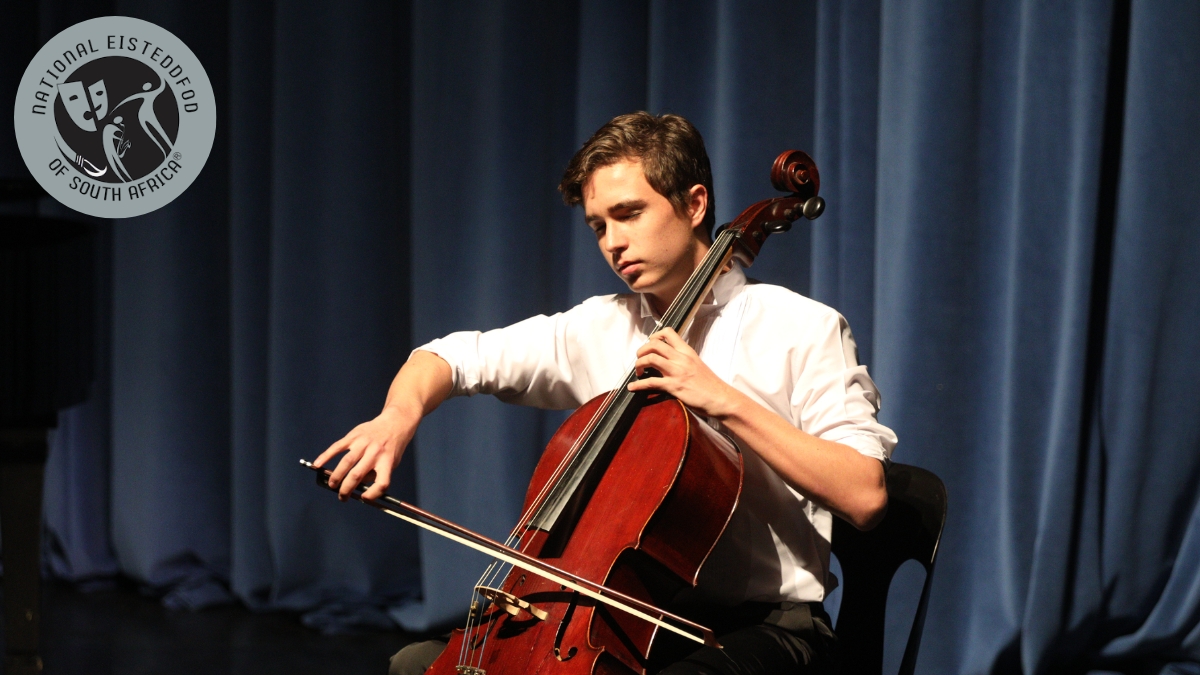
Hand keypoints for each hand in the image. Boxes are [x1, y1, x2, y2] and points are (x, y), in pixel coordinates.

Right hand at [313, 404, 418, 500]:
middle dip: (346, 489)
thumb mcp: (392, 463)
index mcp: (387, 462)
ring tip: (332, 485)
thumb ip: (376, 474)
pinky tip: (317, 465)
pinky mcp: (354, 436)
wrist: (395, 423)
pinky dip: (325, 456)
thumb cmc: (392, 447)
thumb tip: (355, 487)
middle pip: (357, 474)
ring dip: (336, 476)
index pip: (382, 483)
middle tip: (342, 497)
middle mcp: (375, 453)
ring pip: (346, 462)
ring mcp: (363, 443)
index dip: (373, 494)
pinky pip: (337, 447)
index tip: (364, 498)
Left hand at [626, 329, 744, 418]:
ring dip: (639, 364)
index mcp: (687, 351)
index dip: (654, 336)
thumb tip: (669, 360)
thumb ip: (683, 360)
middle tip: (640, 358)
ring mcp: (677, 372)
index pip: (668, 332)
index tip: (650, 344)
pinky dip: (638, 385)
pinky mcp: (674, 386)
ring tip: (638, 371)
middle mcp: (681, 358)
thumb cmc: (710, 384)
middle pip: (654, 344)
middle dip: (642, 350)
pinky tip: (632, 387)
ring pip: (650, 359)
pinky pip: (651, 382)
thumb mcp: (697, 365)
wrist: (721, 398)